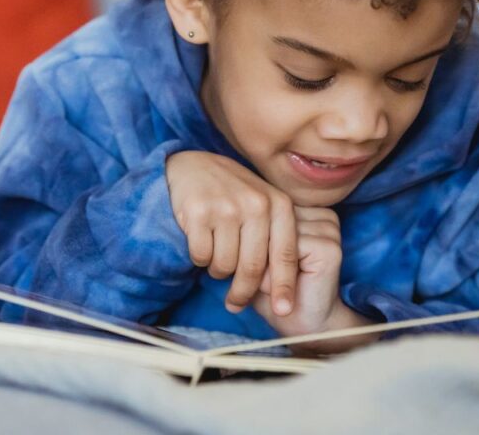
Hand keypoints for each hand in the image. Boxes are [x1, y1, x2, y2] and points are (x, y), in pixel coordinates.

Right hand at [166, 150, 297, 314]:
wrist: (193, 166)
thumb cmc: (232, 192)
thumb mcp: (263, 204)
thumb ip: (276, 234)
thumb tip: (282, 283)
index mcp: (279, 204)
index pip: (286, 254)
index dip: (285, 287)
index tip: (284, 311)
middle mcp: (256, 204)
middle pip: (254, 267)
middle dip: (244, 292)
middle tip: (235, 304)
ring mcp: (227, 207)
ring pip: (225, 265)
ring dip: (219, 271)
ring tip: (217, 257)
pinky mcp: (199, 212)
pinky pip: (201, 256)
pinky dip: (200, 258)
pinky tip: (201, 243)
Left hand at [252, 206, 354, 339]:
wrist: (304, 326)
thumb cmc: (277, 292)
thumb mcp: (258, 257)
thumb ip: (251, 235)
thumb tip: (232, 223)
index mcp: (308, 211)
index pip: (267, 212)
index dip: (252, 241)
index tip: (247, 265)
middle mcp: (321, 214)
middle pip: (272, 221)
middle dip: (258, 253)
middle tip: (259, 283)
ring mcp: (329, 229)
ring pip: (278, 236)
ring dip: (266, 265)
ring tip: (272, 286)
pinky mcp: (329, 247)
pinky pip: (288, 250)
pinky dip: (277, 273)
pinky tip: (285, 287)